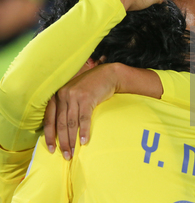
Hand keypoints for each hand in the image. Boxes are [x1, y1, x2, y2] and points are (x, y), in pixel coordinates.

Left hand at [44, 63, 161, 159]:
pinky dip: (84, 131)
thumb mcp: (75, 94)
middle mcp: (63, 95)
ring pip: (70, 123)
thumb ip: (66, 106)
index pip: (49, 119)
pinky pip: (83, 118)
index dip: (49, 136)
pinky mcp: (87, 98)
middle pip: (60, 123)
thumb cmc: (91, 87)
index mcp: (57, 95)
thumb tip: (62, 129)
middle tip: (65, 155)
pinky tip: (84, 141)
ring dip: (72, 140)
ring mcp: (75, 96)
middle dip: (62, 142)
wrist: (107, 75)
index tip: (51, 149)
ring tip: (73, 153)